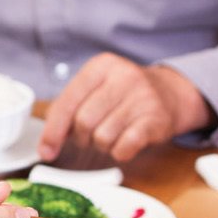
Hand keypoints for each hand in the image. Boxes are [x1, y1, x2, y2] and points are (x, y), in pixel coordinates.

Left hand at [39, 55, 209, 163]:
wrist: (171, 93)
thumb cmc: (125, 94)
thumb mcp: (97, 88)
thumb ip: (70, 109)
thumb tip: (47, 145)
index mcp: (101, 66)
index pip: (67, 102)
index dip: (53, 130)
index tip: (46, 150)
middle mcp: (123, 77)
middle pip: (83, 122)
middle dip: (82, 137)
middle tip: (91, 136)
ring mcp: (142, 97)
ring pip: (102, 138)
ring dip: (103, 145)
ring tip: (113, 135)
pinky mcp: (156, 119)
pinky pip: (124, 147)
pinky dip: (119, 152)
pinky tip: (125, 143)